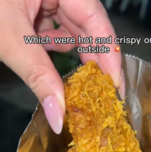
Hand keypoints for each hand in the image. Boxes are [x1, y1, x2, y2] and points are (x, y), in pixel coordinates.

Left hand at [0, 0, 121, 134]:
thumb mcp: (9, 39)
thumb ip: (39, 76)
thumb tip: (60, 116)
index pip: (100, 25)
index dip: (110, 60)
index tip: (115, 91)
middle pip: (90, 29)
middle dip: (92, 64)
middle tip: (100, 98)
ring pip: (73, 31)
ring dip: (74, 60)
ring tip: (79, 92)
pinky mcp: (34, 3)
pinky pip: (54, 28)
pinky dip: (54, 50)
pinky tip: (54, 73)